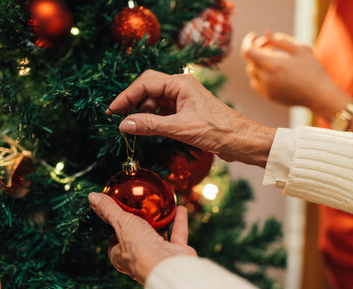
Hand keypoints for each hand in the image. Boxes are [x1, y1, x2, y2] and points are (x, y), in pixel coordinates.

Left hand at [89, 192, 196, 283]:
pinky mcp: (175, 253)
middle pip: (137, 238)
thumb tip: (92, 197)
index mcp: (121, 256)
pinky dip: (179, 221)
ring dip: (160, 223)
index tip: (117, 214)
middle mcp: (140, 257)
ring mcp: (159, 256)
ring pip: (159, 237)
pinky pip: (177, 234)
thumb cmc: (140, 249)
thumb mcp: (121, 223)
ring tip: (160, 208)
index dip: (114, 229)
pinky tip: (179, 208)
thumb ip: (109, 210)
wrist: (168, 265)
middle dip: (139, 226)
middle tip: (140, 209)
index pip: (114, 241)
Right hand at [107, 70, 275, 166]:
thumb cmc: (217, 130)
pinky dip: (153, 119)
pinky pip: (163, 111)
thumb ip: (150, 125)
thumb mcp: (179, 128)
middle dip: (132, 102)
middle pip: (148, 88)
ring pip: (155, 101)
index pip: (144, 84)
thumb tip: (124, 124)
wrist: (240, 140)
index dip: (125, 97)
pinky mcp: (186, 111)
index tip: (112, 111)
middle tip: (118, 117)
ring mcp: (183, 99)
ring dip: (142, 112)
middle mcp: (180, 87)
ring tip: (132, 127)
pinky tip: (147, 129)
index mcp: (180, 83)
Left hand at [241, 31, 345, 114]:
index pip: (248, 52)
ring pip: (251, 72)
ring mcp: (266, 89)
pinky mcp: (269, 97)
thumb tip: (265, 33)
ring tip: (273, 57)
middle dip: (257, 49)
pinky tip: (272, 71)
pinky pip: (256, 84)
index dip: (248, 41)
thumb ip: (281, 39)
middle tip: (270, 45)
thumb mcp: (300, 49)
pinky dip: (259, 75)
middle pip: (250, 61)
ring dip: (258, 62)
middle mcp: (265, 78)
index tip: (254, 35)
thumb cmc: (312, 70)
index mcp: (272, 64)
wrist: (318, 95)